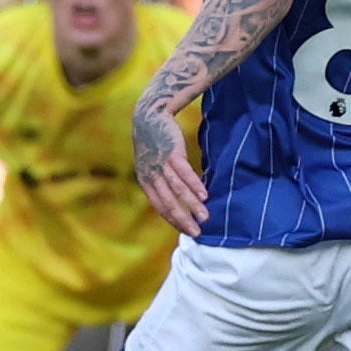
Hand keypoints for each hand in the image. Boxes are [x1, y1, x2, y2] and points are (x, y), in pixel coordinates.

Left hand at [131, 102, 206, 236]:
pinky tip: (204, 196)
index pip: (161, 207)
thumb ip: (160, 183)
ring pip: (178, 190)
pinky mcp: (172, 153)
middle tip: (197, 232)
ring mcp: (161, 165)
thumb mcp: (151, 166)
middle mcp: (152, 176)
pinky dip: (194, 185)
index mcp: (146, 182)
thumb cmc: (153, 145)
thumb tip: (177, 201)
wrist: (148, 118)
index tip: (187, 231)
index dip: (174, 220)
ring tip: (205, 217)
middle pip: (169, 203)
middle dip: (184, 219)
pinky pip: (184, 173)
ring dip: (193, 205)